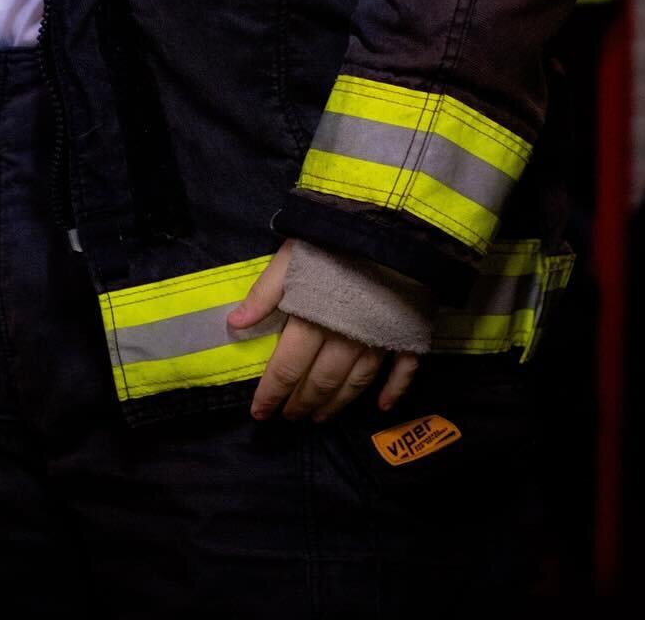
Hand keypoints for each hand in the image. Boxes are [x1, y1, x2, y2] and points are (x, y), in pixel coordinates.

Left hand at [229, 244, 419, 422]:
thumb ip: (265, 293)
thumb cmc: (334, 240)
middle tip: (288, 418)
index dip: (272, 393)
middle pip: (321, 382)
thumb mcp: (290, 258)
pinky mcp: (408, 334)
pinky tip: (382, 408)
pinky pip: (403, 372)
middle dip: (301, 403)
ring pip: (356, 384)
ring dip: (336, 405)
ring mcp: (380, 341)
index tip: (259, 413)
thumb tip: (235, 325)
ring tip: (319, 418)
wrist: (391, 227)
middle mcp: (346, 340)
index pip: (287, 368)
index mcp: (313, 321)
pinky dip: (393, 392)